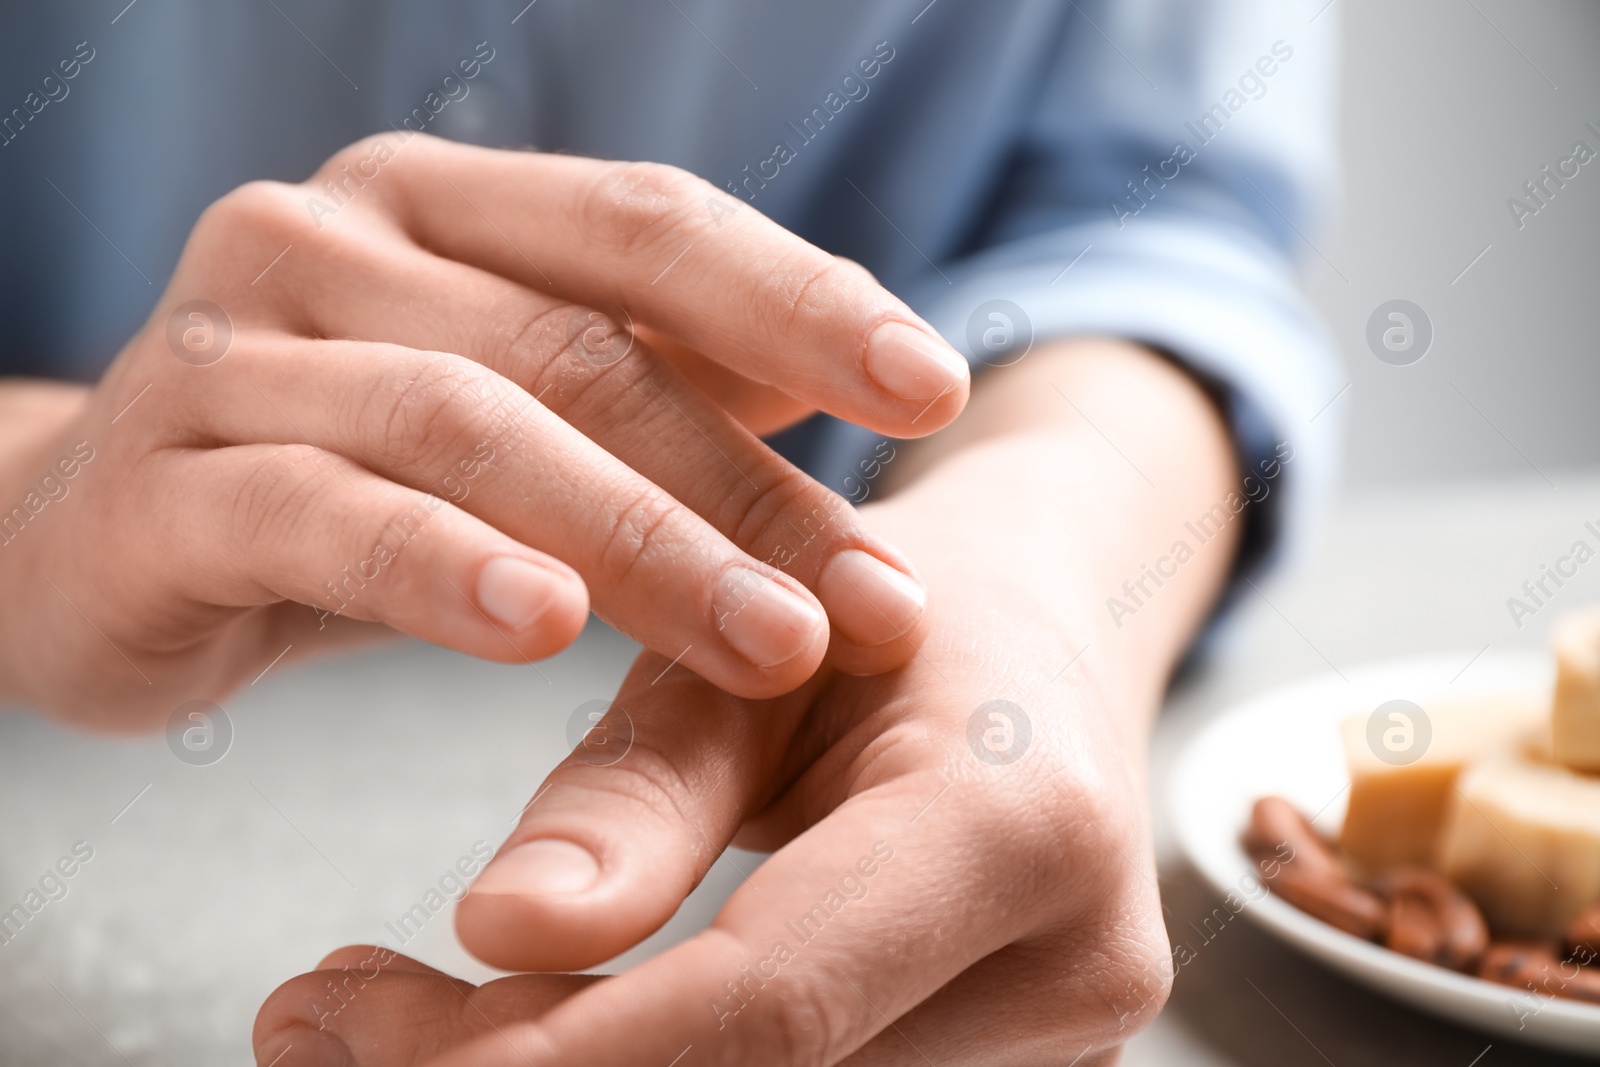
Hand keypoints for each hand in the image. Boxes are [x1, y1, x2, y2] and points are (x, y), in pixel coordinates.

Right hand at [0, 133, 967, 724]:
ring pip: (468, 430)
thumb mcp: (513, 404)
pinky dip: (442, 568)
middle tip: (872, 605)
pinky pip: (318, 514)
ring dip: (639, 544)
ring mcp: (228, 352)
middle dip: (745, 484)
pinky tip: (542, 626)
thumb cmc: (351, 472)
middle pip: (581, 347)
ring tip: (768, 642)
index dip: (800, 298)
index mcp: (440, 206)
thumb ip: (662, 374)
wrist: (101, 539)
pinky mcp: (155, 485)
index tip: (934, 390)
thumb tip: (866, 375)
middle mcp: (329, 240)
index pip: (649, 225)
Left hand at [254, 534, 1168, 1065]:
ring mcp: (1063, 1046)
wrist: (1055, 625)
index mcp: (1020, 824)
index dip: (555, 1045)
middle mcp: (1073, 968)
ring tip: (400, 1017)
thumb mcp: (757, 655)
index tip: (357, 1028)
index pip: (767, 1002)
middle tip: (329, 1022)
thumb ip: (638, 800)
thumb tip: (496, 932)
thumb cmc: (899, 600)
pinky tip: (532, 1030)